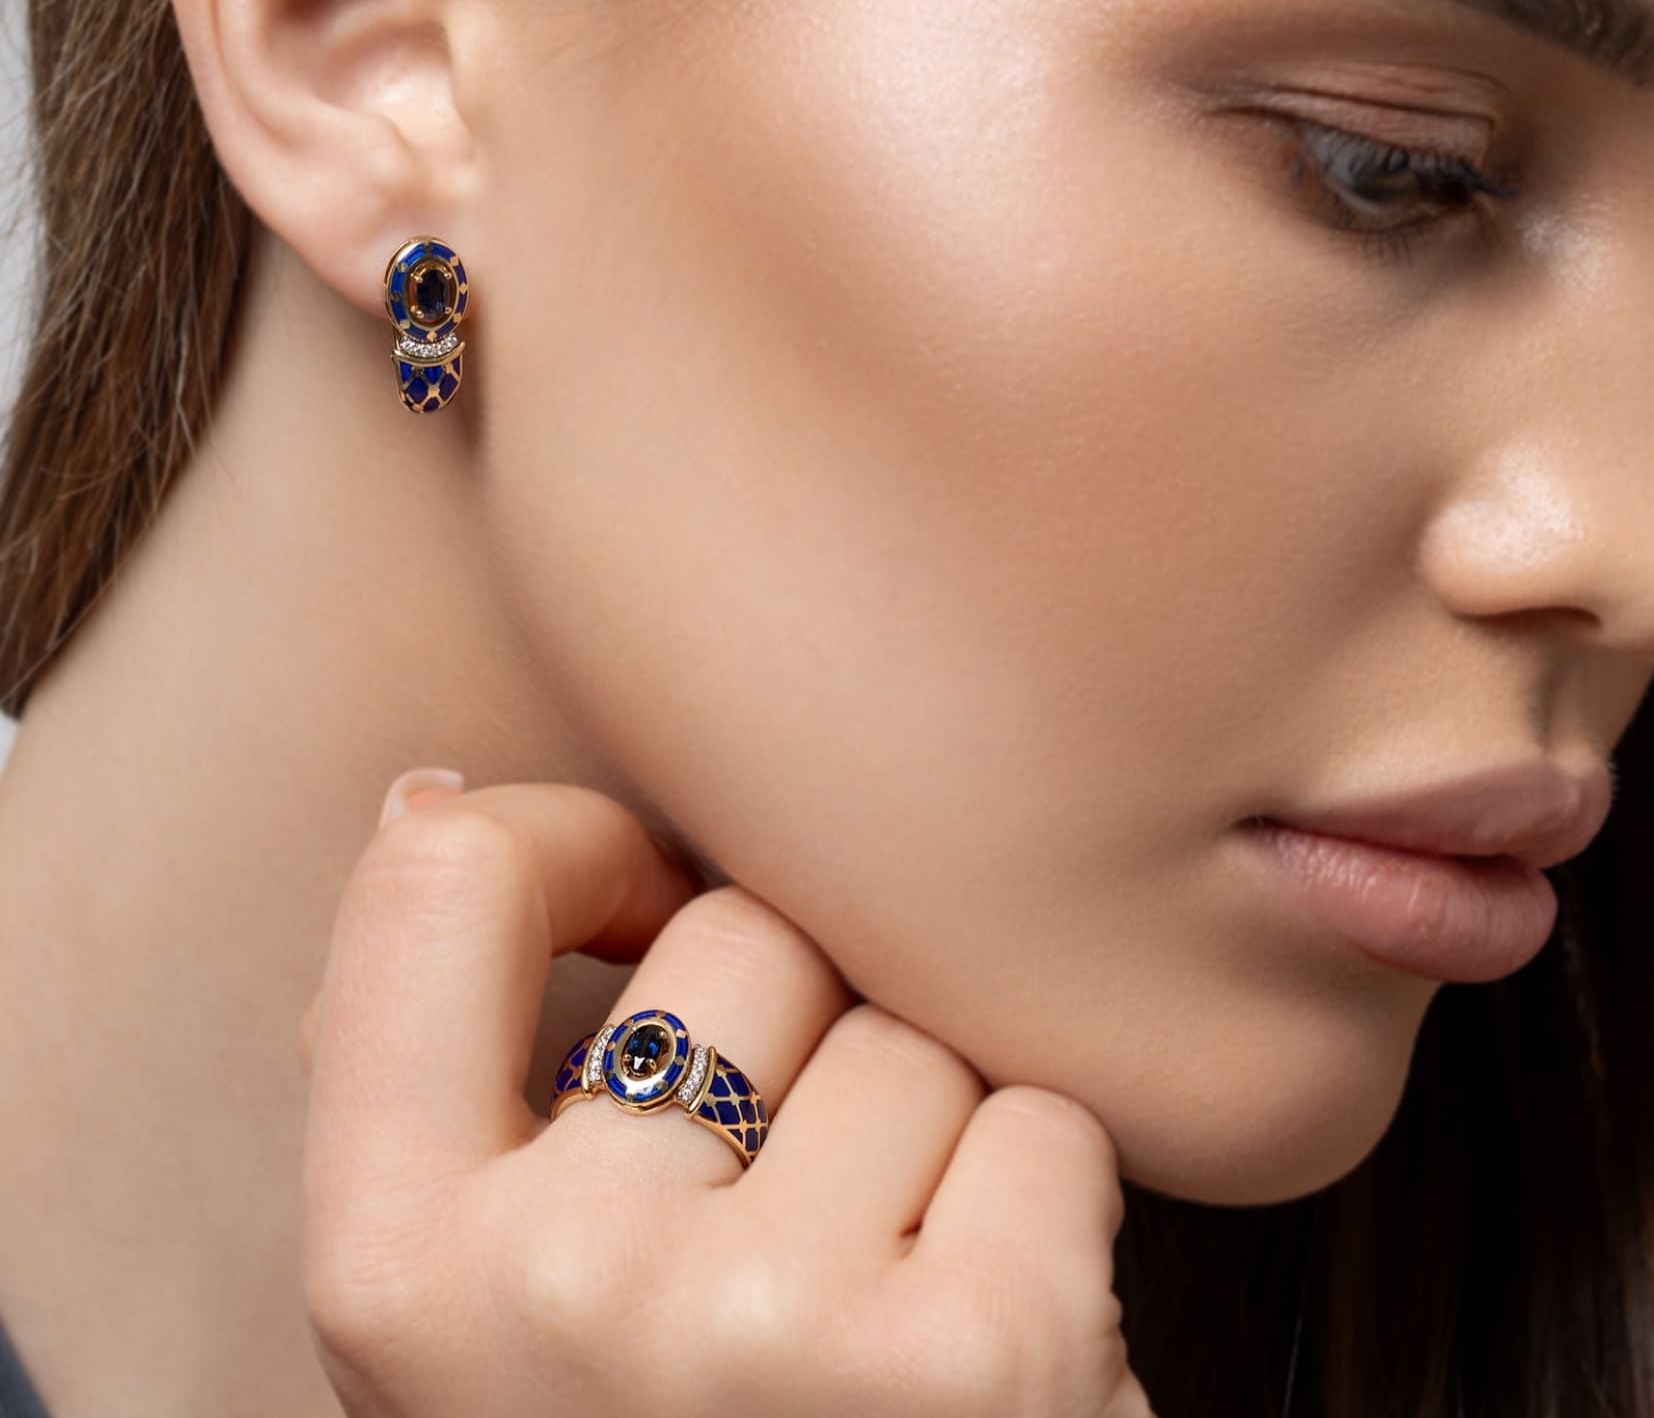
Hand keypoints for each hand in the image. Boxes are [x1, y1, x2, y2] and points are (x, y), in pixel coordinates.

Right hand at [298, 779, 1156, 1416]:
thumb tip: (433, 801)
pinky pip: (1039, 1119)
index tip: (637, 901)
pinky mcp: (977, 1361)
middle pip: (744, 932)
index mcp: (395, 1269)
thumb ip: (448, 1091)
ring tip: (878, 1284)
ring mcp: (769, 1327)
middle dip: (794, 1022)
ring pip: (906, 1024)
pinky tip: (987, 1330)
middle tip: (785, 1193)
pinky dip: (1038, 1198)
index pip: (441, 886)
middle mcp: (561, 1290)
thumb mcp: (468, 1320)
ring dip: (920, 1124)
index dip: (570, 845)